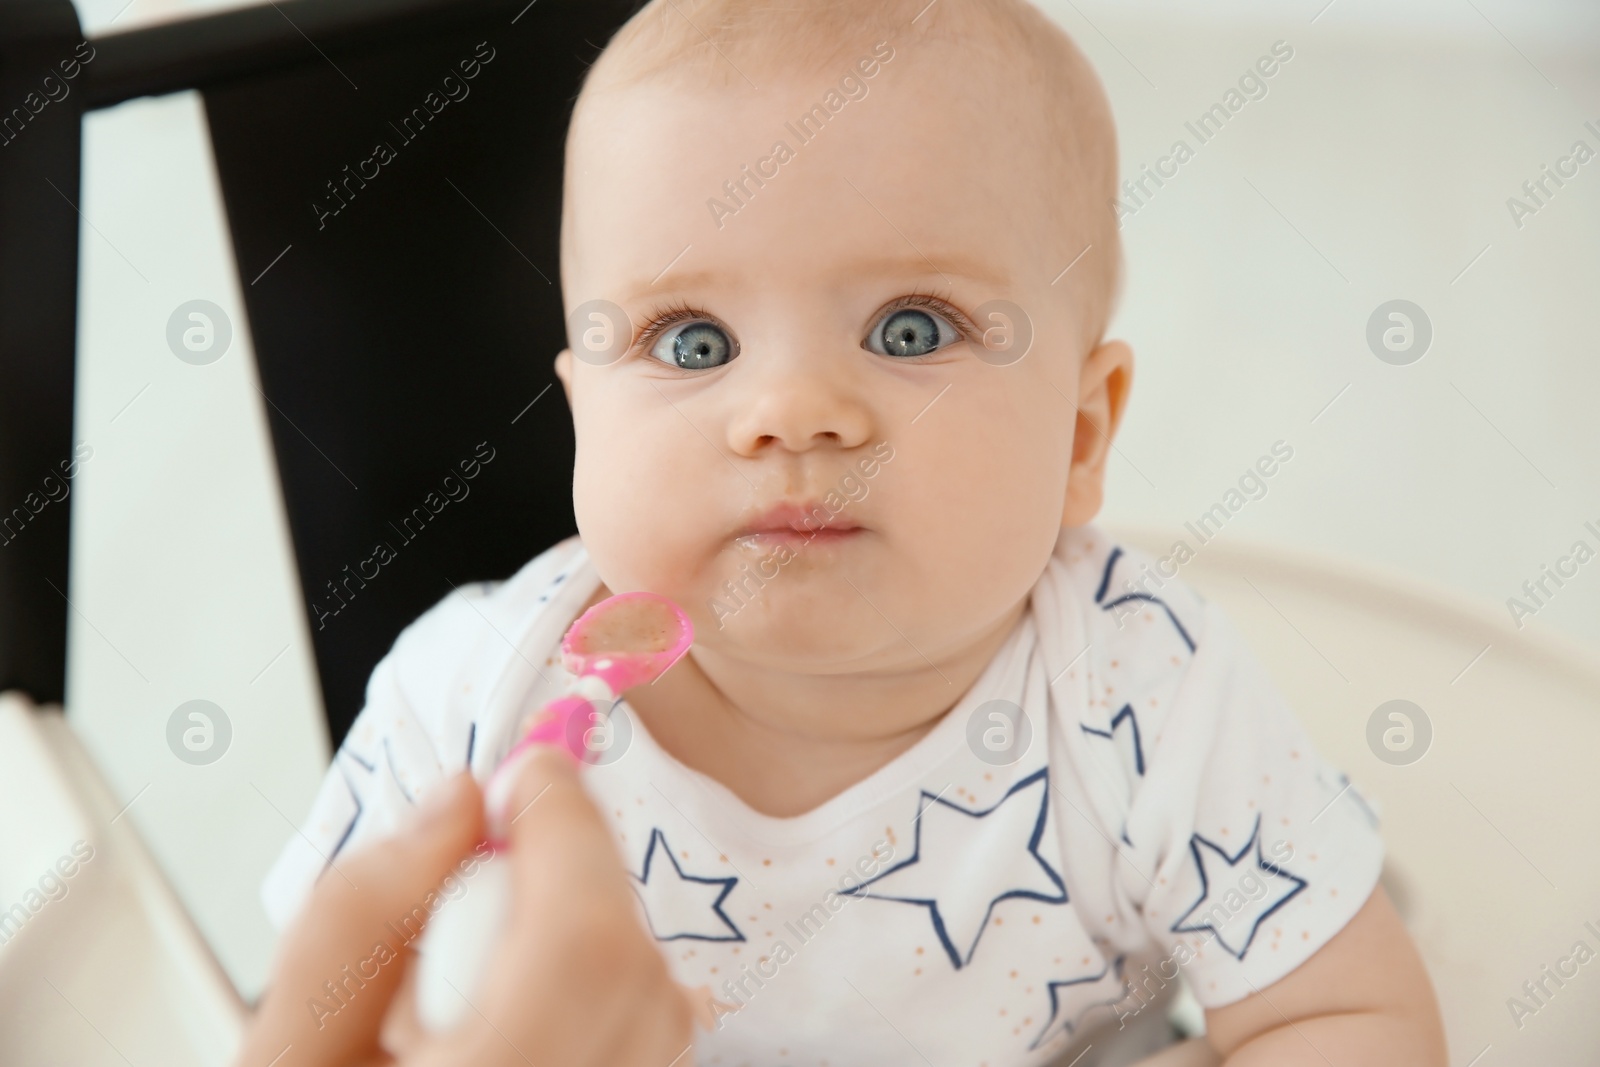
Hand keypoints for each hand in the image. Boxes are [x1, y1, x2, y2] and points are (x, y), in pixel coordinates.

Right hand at [235, 750, 694, 1066]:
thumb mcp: (285, 1042)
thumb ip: (362, 907)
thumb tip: (458, 805)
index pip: (578, 938)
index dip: (564, 830)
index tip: (528, 773)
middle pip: (634, 970)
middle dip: (576, 883)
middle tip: (495, 864)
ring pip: (659, 1010)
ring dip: (591, 941)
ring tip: (484, 969)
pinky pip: (653, 1049)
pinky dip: (609, 998)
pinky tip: (520, 1008)